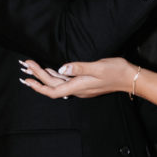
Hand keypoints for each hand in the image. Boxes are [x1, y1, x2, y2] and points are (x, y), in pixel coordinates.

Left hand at [20, 58, 134, 98]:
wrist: (130, 78)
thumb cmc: (116, 71)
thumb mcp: (98, 67)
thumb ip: (79, 67)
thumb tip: (62, 68)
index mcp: (79, 86)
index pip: (53, 90)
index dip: (39, 86)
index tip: (28, 79)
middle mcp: (78, 89)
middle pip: (53, 86)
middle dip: (38, 76)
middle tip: (26, 65)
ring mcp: (81, 87)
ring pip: (58, 84)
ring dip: (45, 76)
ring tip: (33, 68)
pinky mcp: (85, 84)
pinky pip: (66, 82)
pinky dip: (56, 76)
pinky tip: (51, 70)